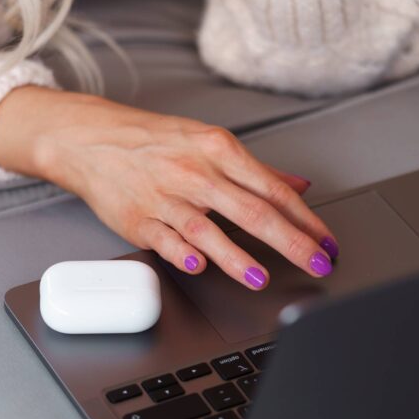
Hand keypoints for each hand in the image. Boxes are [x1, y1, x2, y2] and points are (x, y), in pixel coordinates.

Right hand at [6, 89, 340, 289]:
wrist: (92, 139)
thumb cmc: (153, 142)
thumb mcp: (209, 143)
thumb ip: (256, 171)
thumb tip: (299, 186)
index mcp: (219, 150)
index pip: (275, 190)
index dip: (307, 219)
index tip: (327, 242)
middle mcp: (197, 173)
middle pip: (254, 212)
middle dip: (293, 242)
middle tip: (318, 263)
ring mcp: (167, 199)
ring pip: (210, 230)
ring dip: (238, 257)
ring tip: (261, 278)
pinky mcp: (140, 220)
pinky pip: (166, 240)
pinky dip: (184, 254)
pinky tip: (199, 267)